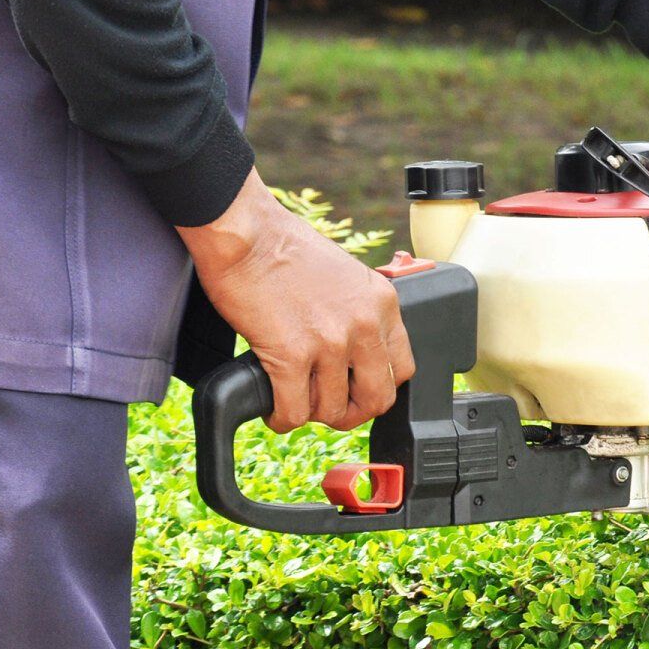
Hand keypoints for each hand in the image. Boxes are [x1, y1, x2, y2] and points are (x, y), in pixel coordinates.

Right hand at [177, 171, 415, 433]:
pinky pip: (294, 410)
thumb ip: (359, 311)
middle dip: (353, 412)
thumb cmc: (283, 245)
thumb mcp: (346, 275)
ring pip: (332, 409)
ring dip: (311, 413)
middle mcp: (365, 325)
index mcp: (383, 303)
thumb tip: (354, 348)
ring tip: (294, 401)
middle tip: (330, 409)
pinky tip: (273, 409)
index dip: (379, 386)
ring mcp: (331, 342)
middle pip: (378, 398)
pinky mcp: (292, 354)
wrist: (245, 230)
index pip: (403, 368)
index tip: (359, 388)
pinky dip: (281, 417)